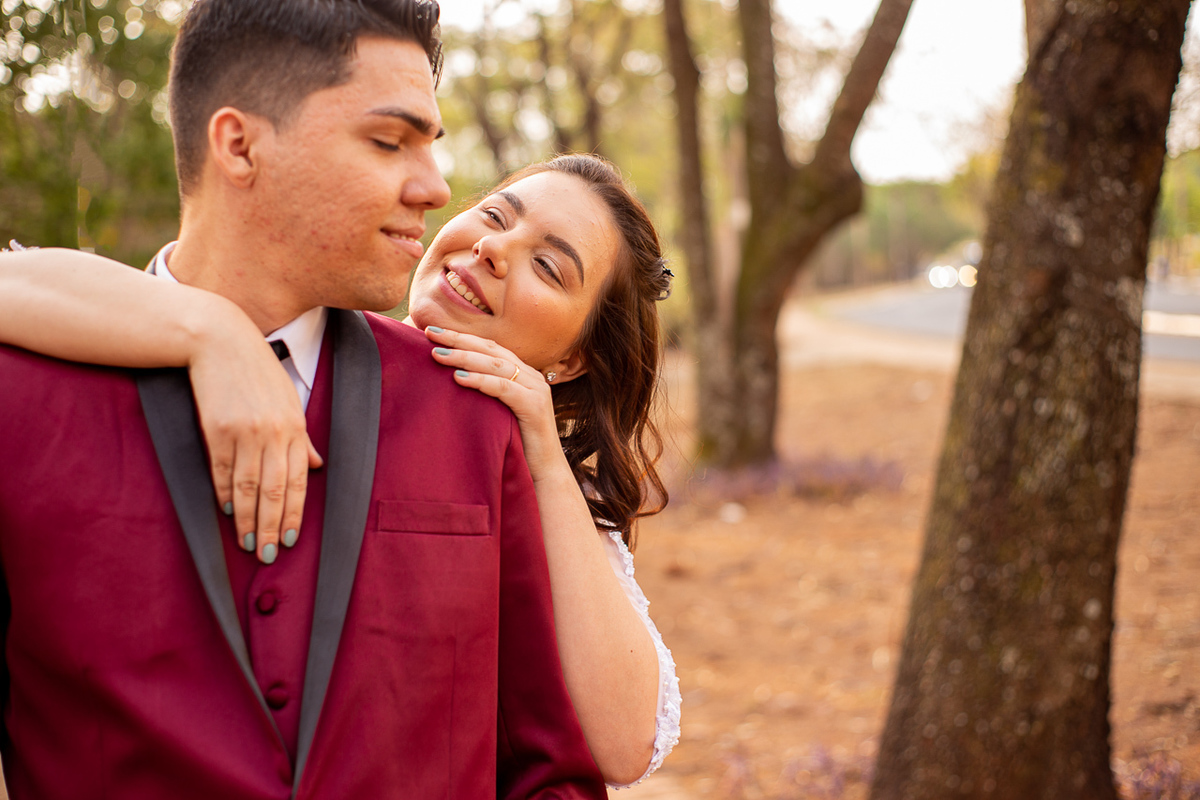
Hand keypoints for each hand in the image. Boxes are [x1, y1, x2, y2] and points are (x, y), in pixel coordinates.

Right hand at [188, 336, 322, 563]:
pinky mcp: (217, 430)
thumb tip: (317, 467)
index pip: (298, 481)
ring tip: (249, 545)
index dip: (295, 514)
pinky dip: (224, 496)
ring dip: (248, 520)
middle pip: (275, 491)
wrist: (220, 341)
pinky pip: (222, 471)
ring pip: (248, 487)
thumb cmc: (257, 372)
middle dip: (273, 527)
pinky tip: (228, 515)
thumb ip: (302, 438)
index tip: (292, 540)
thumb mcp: (288, 400)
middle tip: (270, 556)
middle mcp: (274, 433)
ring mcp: (245, 432)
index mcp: (295, 427)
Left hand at [426, 327, 564, 480]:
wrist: (544, 476)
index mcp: (523, 375)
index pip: (489, 347)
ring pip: (496, 365)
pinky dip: (480, 380)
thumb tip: (449, 384)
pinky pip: (503, 388)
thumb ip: (483, 397)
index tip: (432, 332)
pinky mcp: (535, 406)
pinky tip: (458, 377)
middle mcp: (532, 376)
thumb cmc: (516, 447)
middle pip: (491, 349)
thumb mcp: (496, 414)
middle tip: (430, 333)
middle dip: (459, 339)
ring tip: (438, 354)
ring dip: (464, 356)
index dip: (462, 337)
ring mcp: (536, 389)